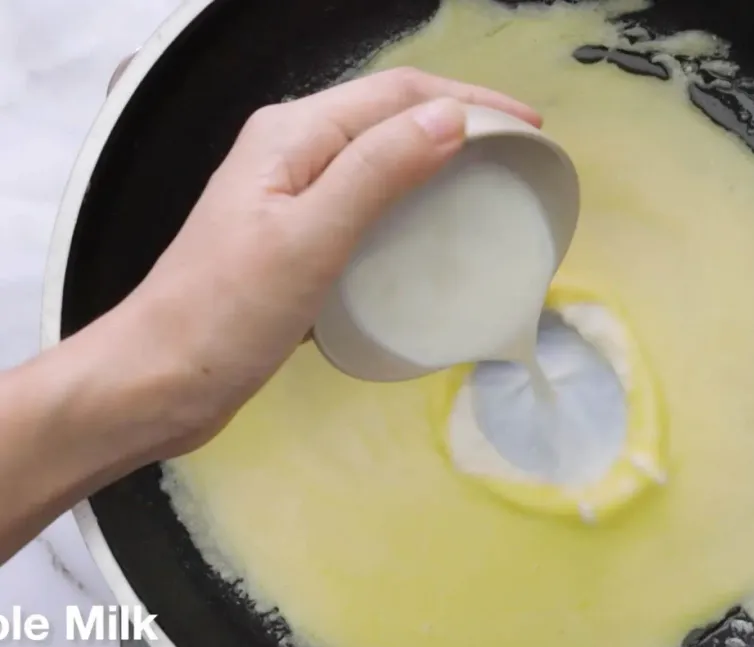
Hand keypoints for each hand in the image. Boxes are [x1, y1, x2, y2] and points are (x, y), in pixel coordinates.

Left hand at [100, 68, 541, 457]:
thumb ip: (376, 173)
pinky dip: (411, 212)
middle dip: (461, 124)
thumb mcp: (308, 238)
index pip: (398, 94)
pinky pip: (368, 209)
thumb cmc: (227, 314)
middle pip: (391, 118)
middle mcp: (292, 152)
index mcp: (292, 135)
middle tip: (520, 159)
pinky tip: (435, 241)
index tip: (530, 131)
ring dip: (439, 167)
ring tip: (490, 192)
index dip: (470, 99)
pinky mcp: (295, 242)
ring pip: (381, 163)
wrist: (159, 382)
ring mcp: (291, 197)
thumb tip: (451, 119)